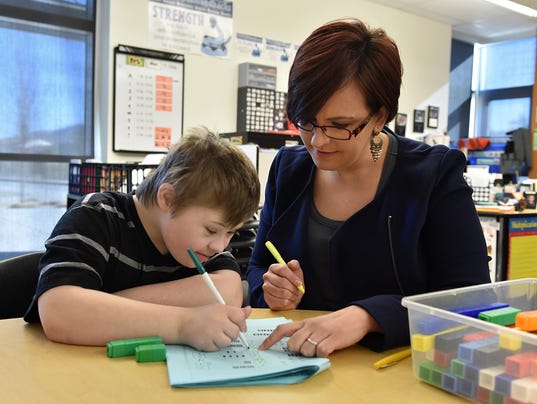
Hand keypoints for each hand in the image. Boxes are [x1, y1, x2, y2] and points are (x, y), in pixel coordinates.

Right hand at [178, 304, 251, 350]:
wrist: (182, 322)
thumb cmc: (202, 316)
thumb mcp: (219, 309)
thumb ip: (235, 312)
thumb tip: (249, 310)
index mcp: (222, 310)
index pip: (240, 317)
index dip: (242, 324)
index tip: (240, 327)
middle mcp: (218, 320)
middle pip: (236, 333)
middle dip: (232, 334)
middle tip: (223, 331)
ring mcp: (212, 332)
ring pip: (228, 342)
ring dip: (223, 341)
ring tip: (214, 335)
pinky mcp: (206, 343)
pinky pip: (218, 348)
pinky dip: (214, 346)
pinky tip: (208, 339)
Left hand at [258, 306, 379, 356]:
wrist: (356, 317)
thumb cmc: (334, 323)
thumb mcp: (316, 323)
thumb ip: (304, 331)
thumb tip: (292, 344)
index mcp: (305, 322)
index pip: (283, 329)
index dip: (271, 339)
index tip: (263, 348)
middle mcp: (310, 326)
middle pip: (293, 344)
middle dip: (298, 351)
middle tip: (309, 348)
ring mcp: (321, 332)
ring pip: (305, 350)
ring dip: (312, 354)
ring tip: (321, 347)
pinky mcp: (332, 339)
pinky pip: (320, 353)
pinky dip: (323, 355)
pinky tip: (328, 349)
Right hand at [262, 259, 304, 309]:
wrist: (289, 295)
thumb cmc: (293, 282)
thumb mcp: (296, 272)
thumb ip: (295, 265)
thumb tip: (291, 263)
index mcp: (274, 267)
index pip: (282, 269)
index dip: (292, 277)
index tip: (299, 284)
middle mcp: (267, 276)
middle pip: (281, 281)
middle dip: (293, 288)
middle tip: (298, 292)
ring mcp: (265, 287)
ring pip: (281, 292)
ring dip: (291, 295)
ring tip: (294, 296)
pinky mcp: (266, 297)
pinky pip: (279, 301)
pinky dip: (287, 302)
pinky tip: (289, 300)